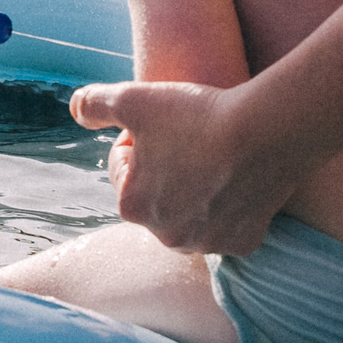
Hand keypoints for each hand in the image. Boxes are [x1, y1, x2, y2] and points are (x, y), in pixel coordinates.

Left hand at [70, 80, 293, 253]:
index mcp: (132, 206)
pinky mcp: (243, 243)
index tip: (164, 122)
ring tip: (215, 156)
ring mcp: (207, 243)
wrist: (267, 131)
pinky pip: (229, 224)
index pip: (123, 164)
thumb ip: (95, 103)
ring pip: (191, 212)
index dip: (139, 136)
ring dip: (195, 190)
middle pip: (156, 193)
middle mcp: (166, 236)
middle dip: (165, 168)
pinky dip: (230, 206)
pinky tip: (238, 179)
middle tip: (190, 137)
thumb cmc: (197, 115)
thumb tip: (76, 109)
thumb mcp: (133, 98)